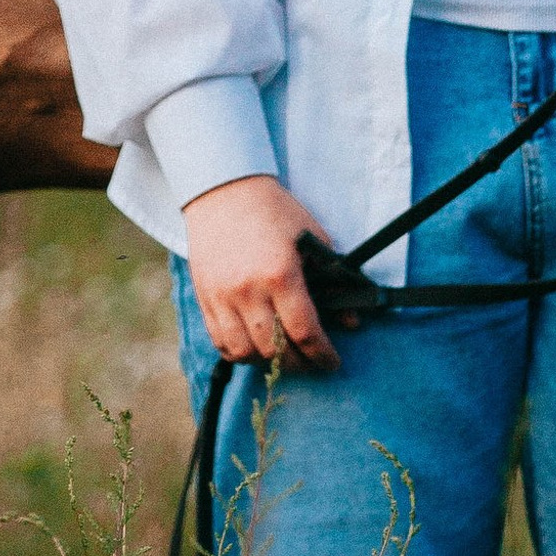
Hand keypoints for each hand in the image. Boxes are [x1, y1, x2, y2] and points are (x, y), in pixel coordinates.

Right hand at [181, 173, 346, 370]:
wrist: (225, 192)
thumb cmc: (273, 211)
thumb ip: (331, 279)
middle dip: (299, 363)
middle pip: (275, 349)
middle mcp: (249, 291)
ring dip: (269, 362)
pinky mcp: (206, 301)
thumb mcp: (310, 237)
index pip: (305, 331)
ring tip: (285, 356)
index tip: (332, 363)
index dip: (322, 354)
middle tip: (312, 361)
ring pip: (246, 353)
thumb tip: (350, 319)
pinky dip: (240, 354)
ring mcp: (223, 299)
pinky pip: (221, 343)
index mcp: (280, 274)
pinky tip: (256, 348)